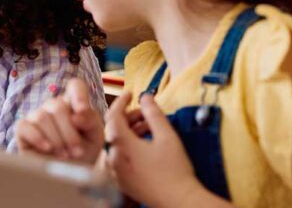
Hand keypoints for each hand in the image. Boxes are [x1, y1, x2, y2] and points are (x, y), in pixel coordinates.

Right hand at [15, 78, 104, 162]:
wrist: (67, 175)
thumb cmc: (83, 153)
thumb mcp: (94, 137)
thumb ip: (90, 121)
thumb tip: (76, 115)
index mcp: (73, 104)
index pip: (75, 86)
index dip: (78, 95)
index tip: (82, 110)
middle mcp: (53, 106)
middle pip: (58, 106)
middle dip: (69, 132)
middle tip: (77, 151)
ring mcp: (36, 116)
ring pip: (42, 117)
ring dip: (56, 139)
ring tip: (65, 155)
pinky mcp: (23, 129)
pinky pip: (25, 126)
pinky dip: (38, 138)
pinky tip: (48, 149)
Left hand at [104, 92, 205, 207]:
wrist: (179, 201)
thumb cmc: (175, 170)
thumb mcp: (167, 136)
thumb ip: (153, 113)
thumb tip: (145, 97)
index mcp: (120, 144)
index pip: (113, 115)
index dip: (121, 101)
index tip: (130, 93)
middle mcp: (112, 158)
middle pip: (114, 129)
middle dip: (129, 117)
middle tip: (145, 112)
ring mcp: (115, 171)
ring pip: (117, 143)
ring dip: (130, 132)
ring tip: (149, 127)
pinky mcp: (121, 181)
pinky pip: (118, 157)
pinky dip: (128, 146)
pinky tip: (145, 144)